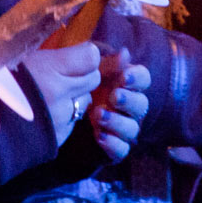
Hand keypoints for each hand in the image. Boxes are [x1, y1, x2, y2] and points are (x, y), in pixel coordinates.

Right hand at [22, 41, 102, 144]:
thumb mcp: (16, 58)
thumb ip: (44, 55)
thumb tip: (62, 40)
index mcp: (51, 69)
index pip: (90, 57)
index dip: (85, 55)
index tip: (76, 55)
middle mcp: (62, 94)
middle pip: (93, 79)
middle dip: (82, 75)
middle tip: (65, 75)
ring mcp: (62, 117)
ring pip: (85, 101)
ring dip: (75, 97)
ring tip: (54, 96)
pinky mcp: (59, 137)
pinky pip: (73, 122)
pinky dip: (65, 117)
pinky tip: (47, 114)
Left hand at [87, 47, 150, 162]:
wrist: (57, 109)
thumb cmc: (77, 81)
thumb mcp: (86, 68)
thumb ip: (105, 60)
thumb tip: (124, 53)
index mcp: (125, 83)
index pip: (143, 78)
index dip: (137, 78)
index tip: (124, 76)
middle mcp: (129, 106)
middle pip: (142, 104)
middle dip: (129, 100)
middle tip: (113, 96)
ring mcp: (122, 127)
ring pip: (133, 128)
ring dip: (117, 122)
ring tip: (97, 115)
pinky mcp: (113, 147)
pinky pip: (122, 149)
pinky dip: (112, 143)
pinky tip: (98, 135)